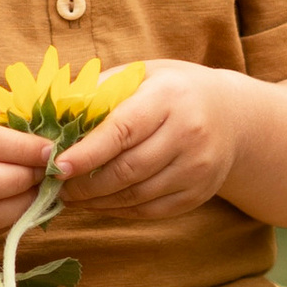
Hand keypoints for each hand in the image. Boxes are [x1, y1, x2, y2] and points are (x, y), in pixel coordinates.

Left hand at [56, 59, 247, 218]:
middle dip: (85, 184)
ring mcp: (198, 168)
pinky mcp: (199, 193)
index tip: (57, 166)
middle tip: (54, 186)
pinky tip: (98, 203)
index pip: (123, 131)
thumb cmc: (173, 90)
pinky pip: (151, 210)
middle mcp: (189, 133)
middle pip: (128, 170)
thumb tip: (54, 113)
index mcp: (169, 98)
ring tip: (70, 197)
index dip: (87, 153)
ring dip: (97, 201)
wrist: (233, 116)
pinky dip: (119, 210)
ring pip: (137, 195)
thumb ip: (100, 91)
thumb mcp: (142, 75)